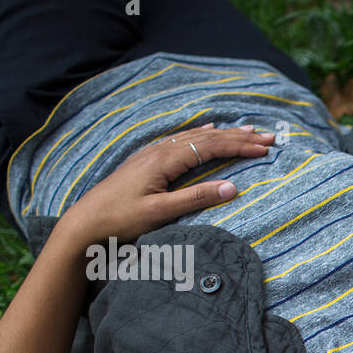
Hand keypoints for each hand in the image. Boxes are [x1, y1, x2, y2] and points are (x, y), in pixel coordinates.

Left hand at [60, 123, 274, 243]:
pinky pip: (181, 139)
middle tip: (267, 136)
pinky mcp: (147, 161)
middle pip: (206, 138)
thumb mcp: (160, 213)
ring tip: (246, 129)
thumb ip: (196, 198)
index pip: (210, 147)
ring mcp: (152, 153)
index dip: (239, 147)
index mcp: (164, 160)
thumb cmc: (120, 220)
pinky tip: (206, 130)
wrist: (84, 222)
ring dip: (224, 134)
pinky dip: (201, 134)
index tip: (264, 148)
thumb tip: (232, 187)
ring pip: (195, 137)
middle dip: (239, 137)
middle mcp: (159, 151)